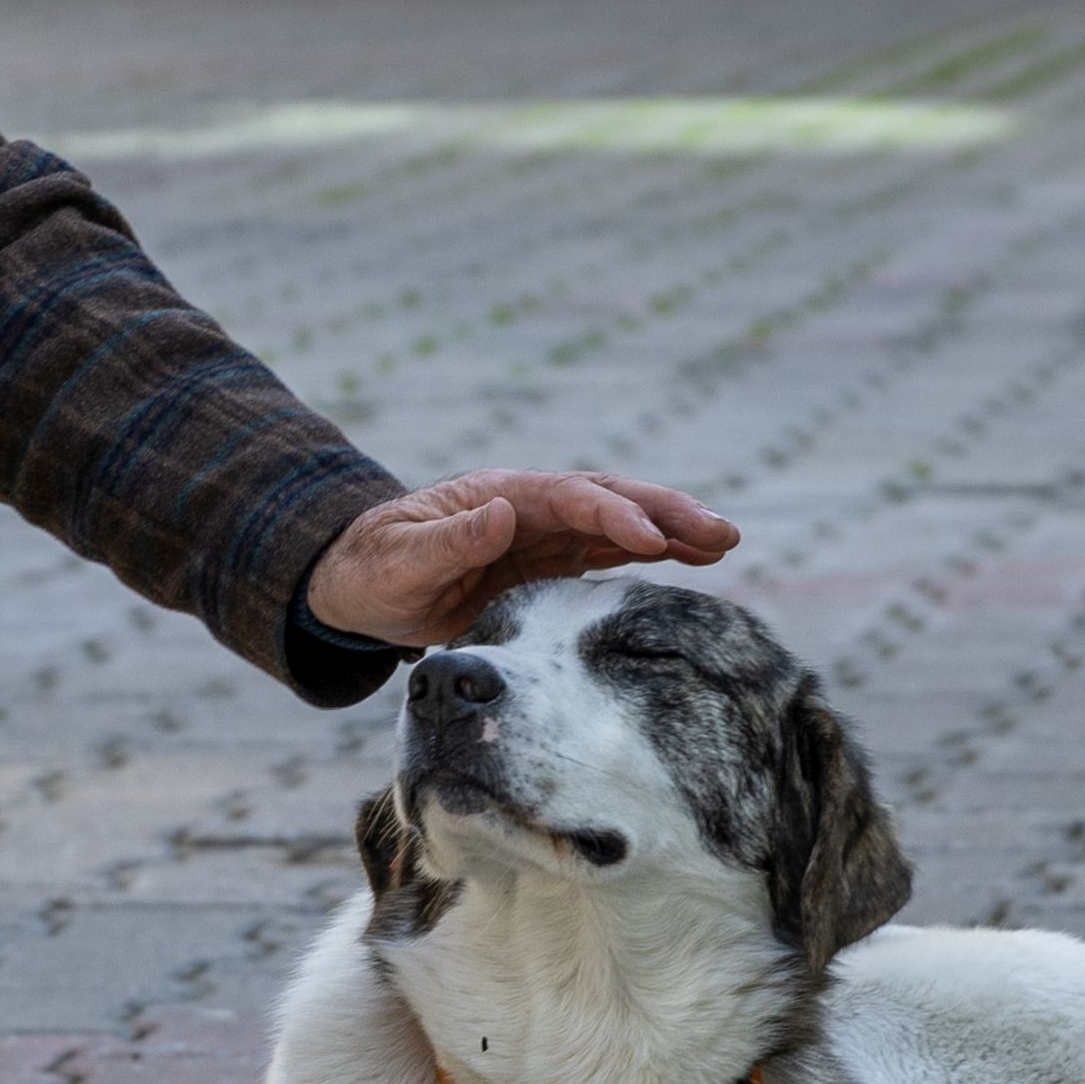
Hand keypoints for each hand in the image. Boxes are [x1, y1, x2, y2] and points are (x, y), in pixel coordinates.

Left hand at [302, 470, 737, 648]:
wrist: (360, 587)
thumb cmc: (373, 572)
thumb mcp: (400, 560)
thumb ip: (450, 540)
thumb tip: (504, 513)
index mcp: (499, 496)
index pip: (568, 498)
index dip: (612, 513)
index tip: (649, 536)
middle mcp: (530, 508)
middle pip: (608, 500)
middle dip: (665, 512)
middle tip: (721, 533)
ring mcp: (544, 534)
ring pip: (620, 524)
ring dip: (671, 531)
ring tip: (724, 542)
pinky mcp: (549, 564)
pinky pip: (609, 554)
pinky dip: (652, 554)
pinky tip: (692, 561)